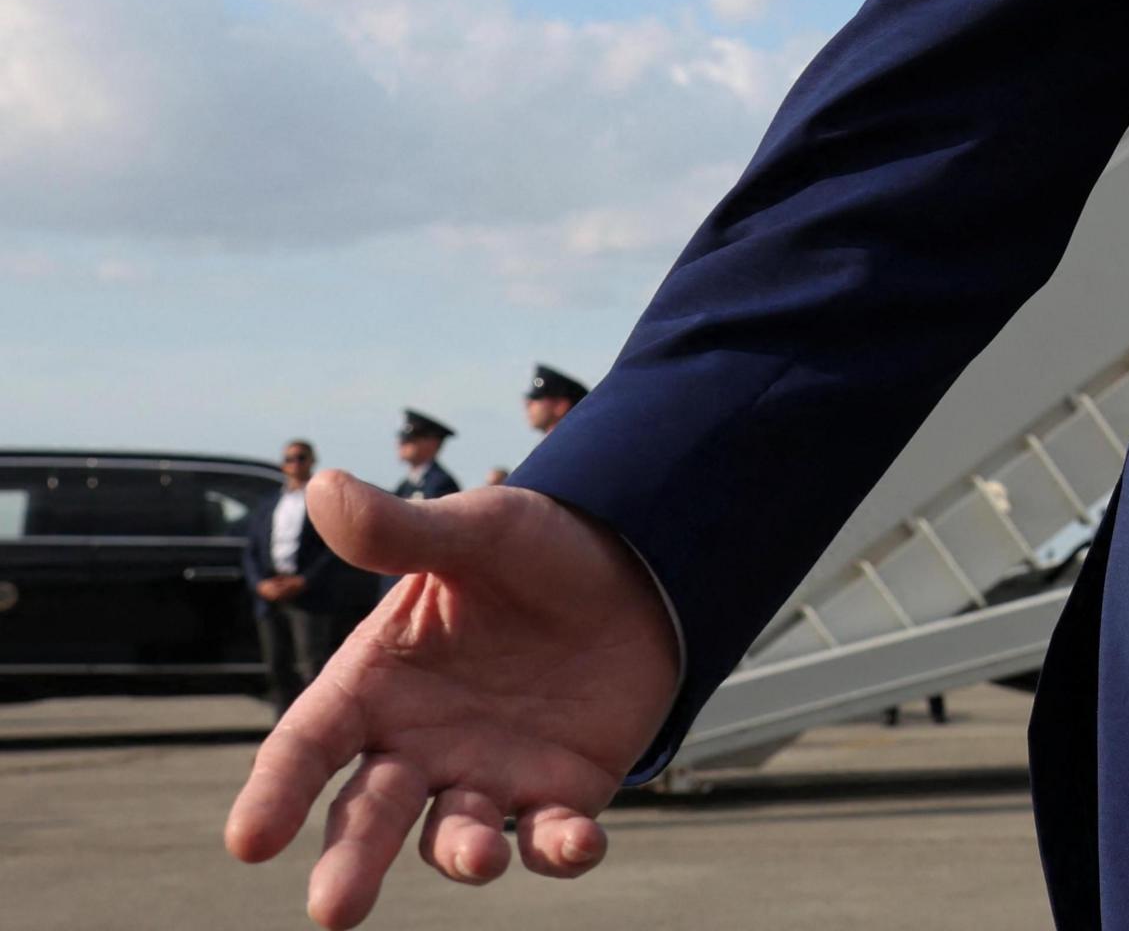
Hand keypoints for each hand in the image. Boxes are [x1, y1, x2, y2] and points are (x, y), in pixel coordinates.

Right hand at [223, 471, 680, 927]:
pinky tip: (575, 844)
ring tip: (477, 859)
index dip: (275, 792)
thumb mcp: (474, 531)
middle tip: (334, 911)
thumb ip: (401, 531)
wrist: (635, 569)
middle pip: (369, 815)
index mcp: (374, 684)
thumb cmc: (535, 552)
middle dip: (350, 863)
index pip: (307, 746)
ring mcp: (486, 775)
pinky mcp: (559, 793)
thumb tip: (323, 486)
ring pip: (457, 837)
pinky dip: (558, 848)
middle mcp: (418, 745)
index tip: (247, 840)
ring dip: (462, 854)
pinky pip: (550, 836)